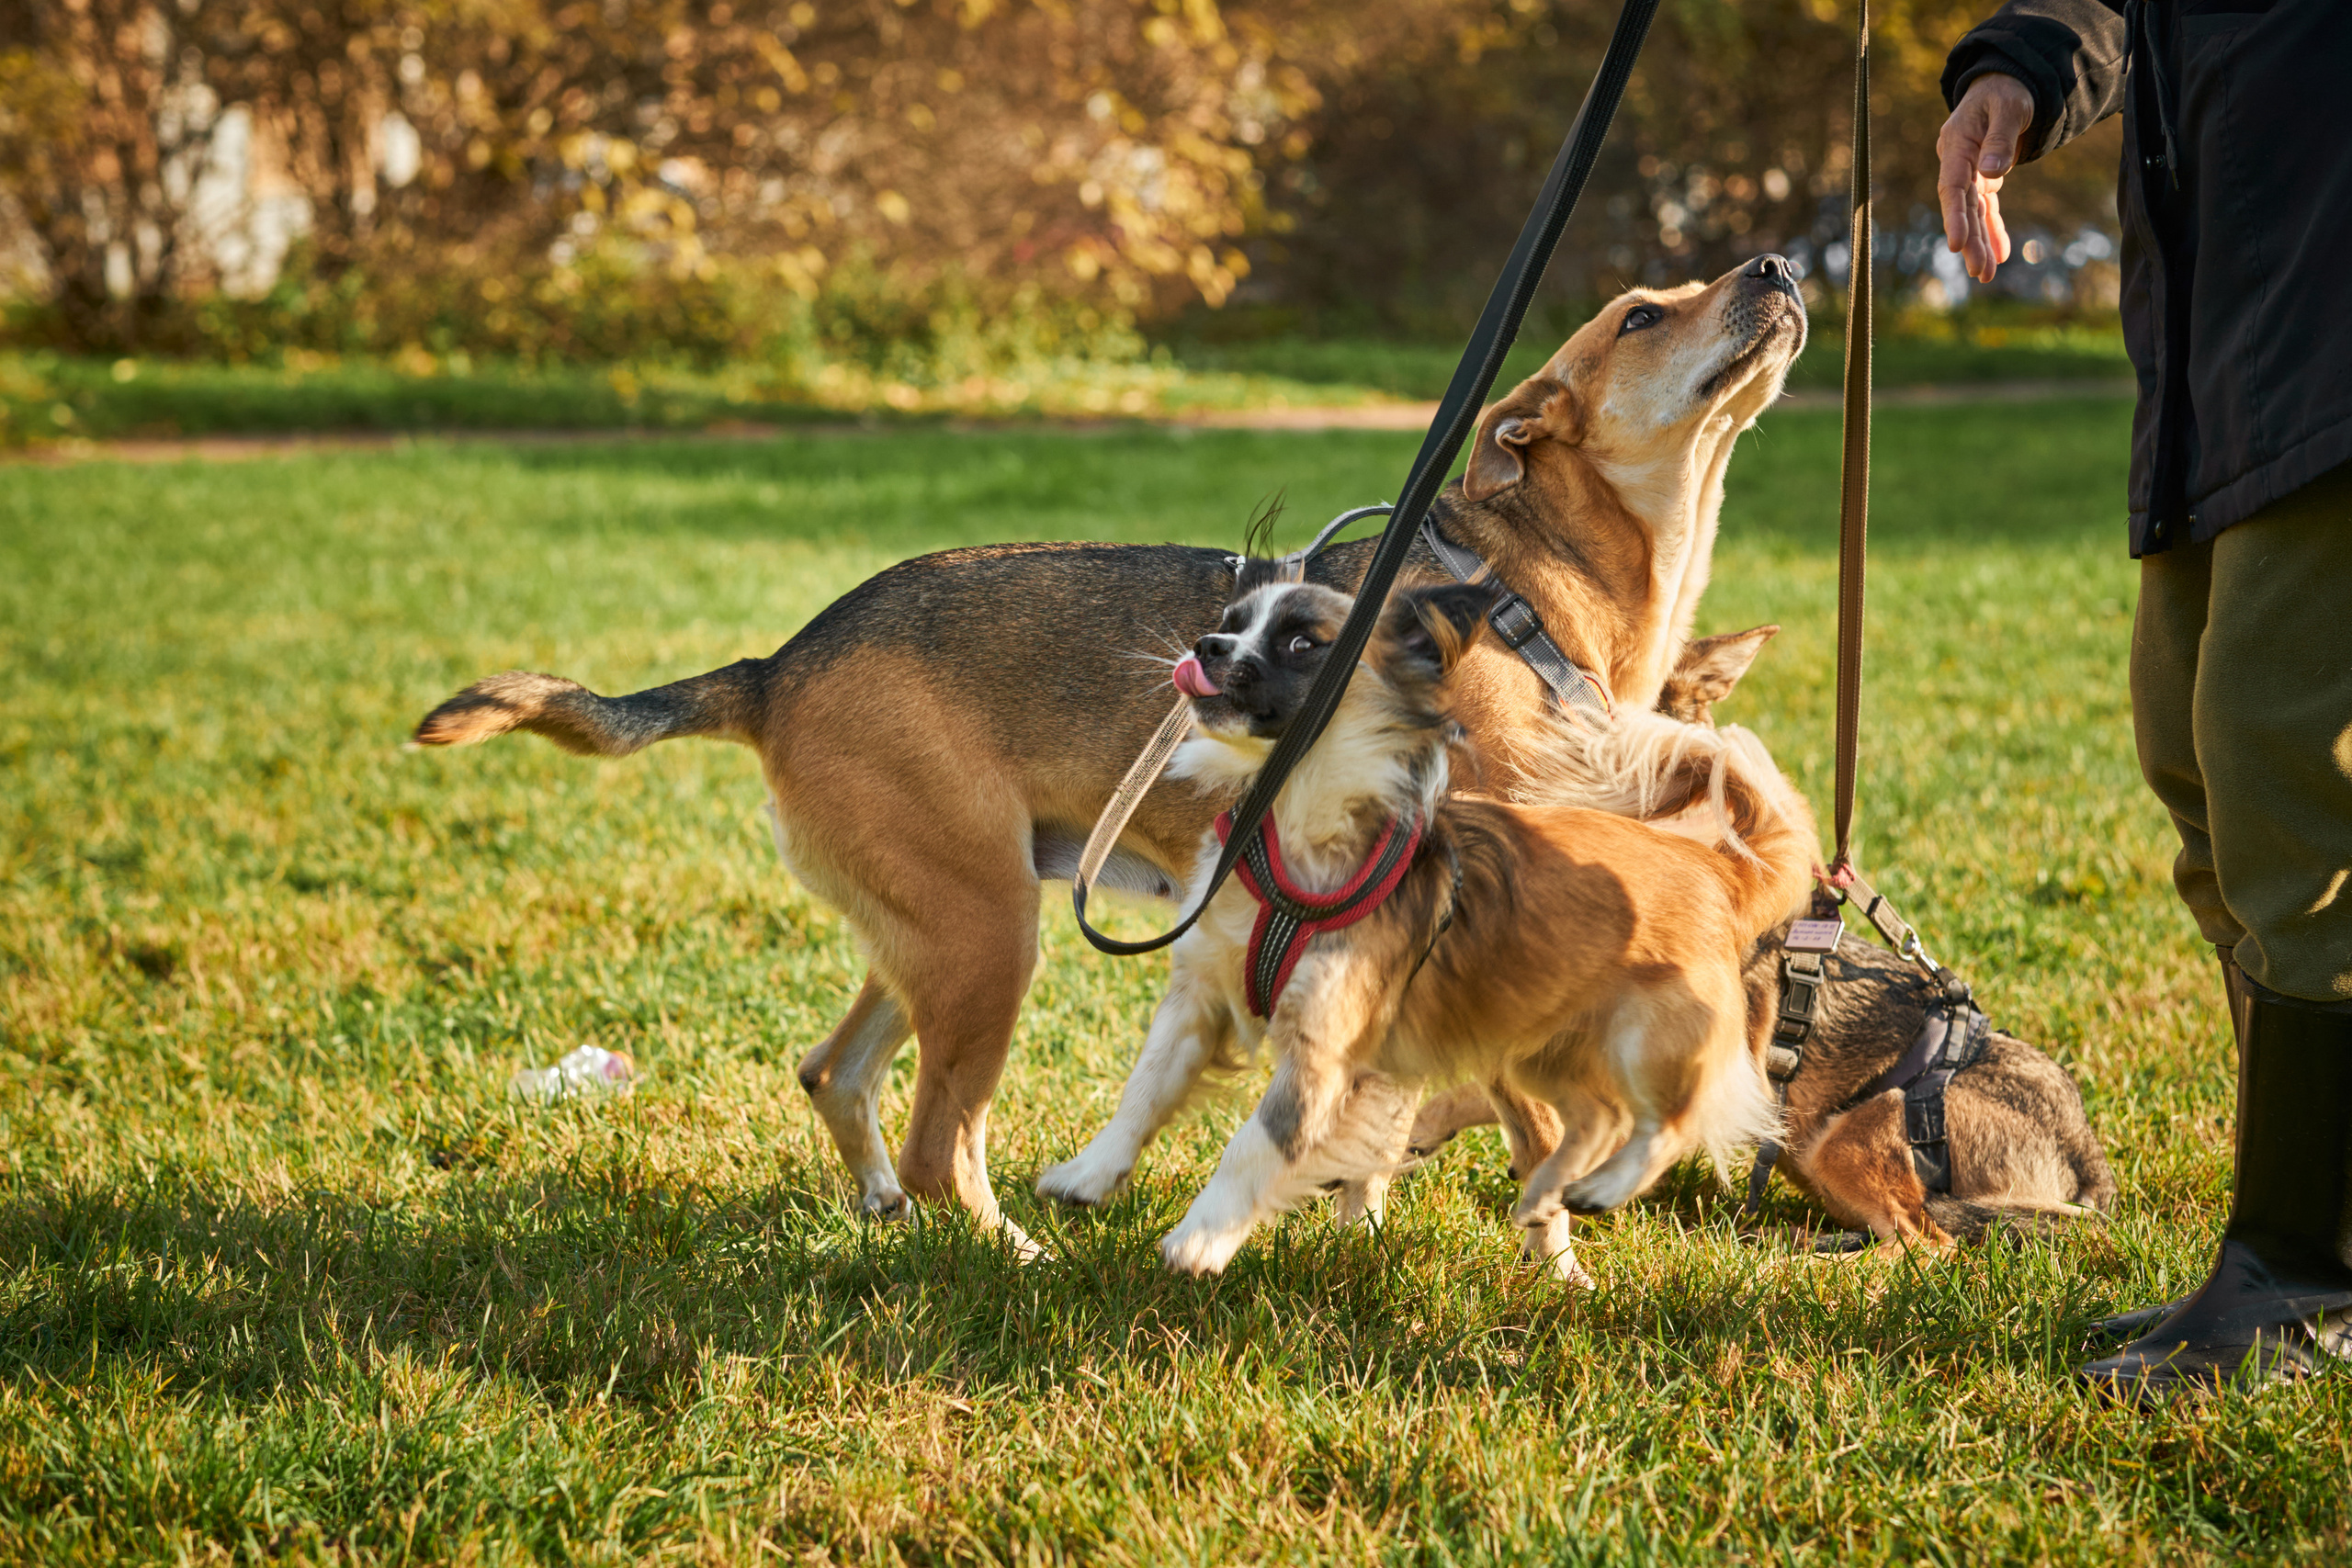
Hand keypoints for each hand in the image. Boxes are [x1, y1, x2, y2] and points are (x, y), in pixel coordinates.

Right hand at [1936, 73, 2034, 282]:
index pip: (1952, 186)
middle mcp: (1958, 163)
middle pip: (1962, 207)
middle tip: (1979, 272)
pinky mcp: (1984, 178)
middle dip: (1970, 241)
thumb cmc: (2007, 92)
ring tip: (1985, 275)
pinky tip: (2001, 254)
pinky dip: (1993, 230)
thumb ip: (1999, 139)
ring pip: (1973, 213)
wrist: (2007, 83)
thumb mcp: (2009, 108)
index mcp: (1957, 145)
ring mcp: (1970, 172)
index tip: (1955, 244)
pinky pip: (1987, 209)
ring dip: (1979, 243)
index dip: (1953, 217)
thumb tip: (1990, 173)